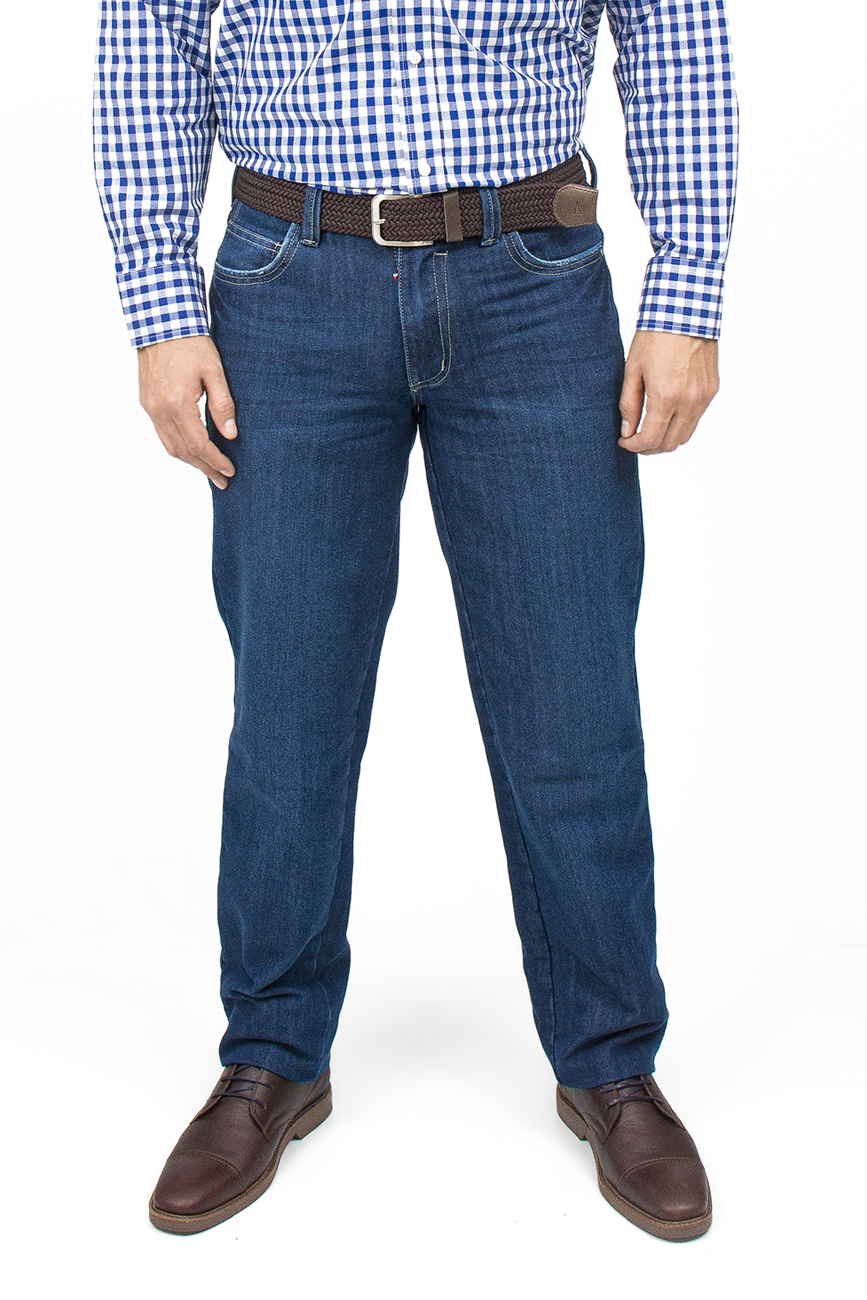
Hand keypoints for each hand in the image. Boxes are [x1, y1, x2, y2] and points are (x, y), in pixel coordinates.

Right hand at [138, 335, 237, 487]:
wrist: (160, 322)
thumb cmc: (191, 343)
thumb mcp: (214, 372)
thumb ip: (223, 405)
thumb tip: (230, 435)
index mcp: (177, 404)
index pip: (199, 445)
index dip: (215, 461)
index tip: (230, 471)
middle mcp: (159, 410)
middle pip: (183, 451)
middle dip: (204, 468)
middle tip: (222, 480)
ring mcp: (150, 407)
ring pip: (170, 446)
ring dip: (190, 461)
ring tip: (209, 471)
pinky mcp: (146, 402)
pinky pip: (162, 433)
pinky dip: (178, 447)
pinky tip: (191, 450)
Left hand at [618, 331, 719, 454]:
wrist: (686, 310)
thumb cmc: (655, 336)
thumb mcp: (633, 370)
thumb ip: (629, 404)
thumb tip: (628, 431)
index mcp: (666, 397)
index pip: (651, 439)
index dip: (634, 446)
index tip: (624, 441)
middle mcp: (690, 401)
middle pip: (670, 444)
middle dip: (649, 447)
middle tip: (635, 440)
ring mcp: (704, 396)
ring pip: (685, 435)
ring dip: (666, 439)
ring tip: (650, 430)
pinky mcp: (712, 389)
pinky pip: (696, 419)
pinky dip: (680, 425)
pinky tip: (667, 415)